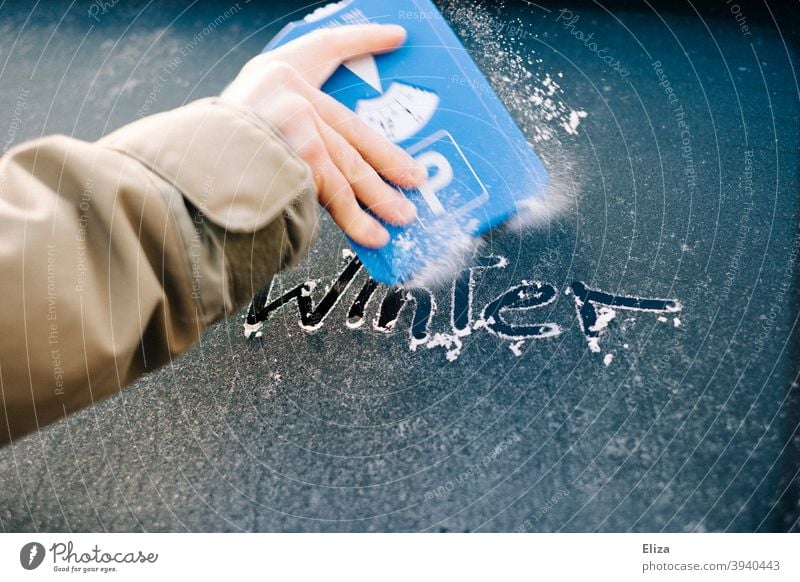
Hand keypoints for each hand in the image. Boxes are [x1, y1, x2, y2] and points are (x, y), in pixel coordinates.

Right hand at [221, 24, 425, 247]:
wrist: (176, 179)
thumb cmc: (209, 155)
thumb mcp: (243, 124)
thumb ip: (286, 131)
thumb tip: (334, 169)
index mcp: (274, 73)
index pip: (327, 46)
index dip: (363, 41)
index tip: (395, 37)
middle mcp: (286, 92)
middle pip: (350, 129)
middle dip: (387, 160)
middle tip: (414, 179)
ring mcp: (292, 122)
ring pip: (347, 164)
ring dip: (378, 196)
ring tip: (401, 216)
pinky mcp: (295, 156)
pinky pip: (332, 192)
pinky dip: (355, 219)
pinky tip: (373, 235)